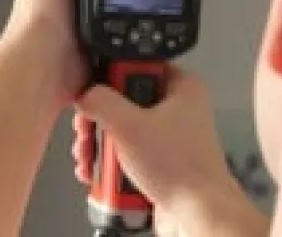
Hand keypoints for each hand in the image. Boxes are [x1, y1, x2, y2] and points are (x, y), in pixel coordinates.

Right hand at [72, 68, 249, 227]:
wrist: (196, 213)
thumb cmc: (180, 169)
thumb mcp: (129, 125)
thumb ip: (101, 101)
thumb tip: (85, 94)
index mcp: (181, 87)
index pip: (136, 67)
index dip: (109, 82)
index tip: (94, 97)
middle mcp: (178, 109)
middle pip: (123, 103)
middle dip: (98, 123)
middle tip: (87, 135)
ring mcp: (170, 137)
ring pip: (122, 131)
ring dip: (100, 148)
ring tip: (90, 160)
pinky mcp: (161, 161)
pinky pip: (129, 154)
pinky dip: (111, 165)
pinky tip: (100, 176)